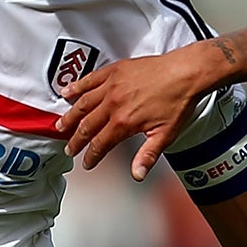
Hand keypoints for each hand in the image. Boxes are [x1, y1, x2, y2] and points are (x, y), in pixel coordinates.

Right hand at [58, 43, 218, 179]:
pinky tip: (67, 93)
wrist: (186, 72)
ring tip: (60, 126)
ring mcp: (112, 86)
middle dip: (76, 141)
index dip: (91, 156)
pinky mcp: (114, 71)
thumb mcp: (165, 135)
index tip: (86, 163)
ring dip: (70, 117)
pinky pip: (89, 80)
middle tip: (69, 149)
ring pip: (83, 104)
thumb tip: (138, 175)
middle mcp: (113, 104)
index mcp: (124, 123)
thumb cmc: (178, 102)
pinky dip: (76, 87)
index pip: (100, 144)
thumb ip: (148, 155)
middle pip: (87, 126)